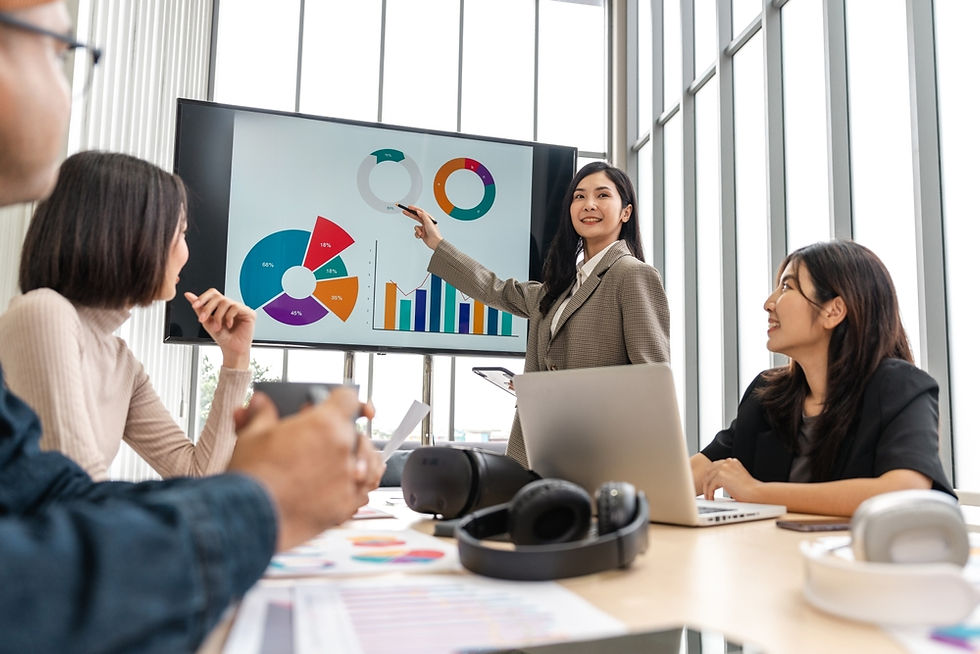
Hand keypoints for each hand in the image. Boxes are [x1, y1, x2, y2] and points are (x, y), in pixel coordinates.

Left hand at [185, 289, 254, 369]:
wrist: (231, 349)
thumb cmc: (222, 337)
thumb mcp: (206, 321)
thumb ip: (199, 308)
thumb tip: (188, 295)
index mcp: (222, 306)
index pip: (213, 293)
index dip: (203, 297)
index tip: (195, 305)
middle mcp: (232, 305)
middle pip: (218, 296)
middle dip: (208, 308)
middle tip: (204, 319)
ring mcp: (241, 308)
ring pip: (225, 302)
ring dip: (218, 316)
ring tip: (217, 327)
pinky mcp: (249, 313)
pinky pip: (235, 307)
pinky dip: (228, 317)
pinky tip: (229, 325)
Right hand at [228, 388, 375, 550]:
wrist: (250, 518)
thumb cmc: (252, 478)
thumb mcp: (253, 435)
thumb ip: (263, 414)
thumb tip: (260, 403)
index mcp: (325, 424)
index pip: (348, 399)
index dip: (343, 399)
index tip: (341, 403)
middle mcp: (343, 449)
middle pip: (357, 432)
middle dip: (343, 432)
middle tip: (324, 438)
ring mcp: (348, 479)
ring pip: (369, 460)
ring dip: (360, 456)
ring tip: (347, 458)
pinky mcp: (346, 505)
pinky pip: (365, 489)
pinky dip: (360, 484)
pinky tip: (350, 481)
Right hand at [402, 205, 442, 249]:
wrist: (435, 242)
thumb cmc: (434, 232)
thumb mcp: (428, 222)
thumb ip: (423, 216)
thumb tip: (418, 211)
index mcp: (428, 219)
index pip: (420, 212)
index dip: (414, 209)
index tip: (409, 207)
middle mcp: (426, 223)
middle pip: (416, 217)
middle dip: (410, 214)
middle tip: (404, 211)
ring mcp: (423, 228)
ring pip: (415, 227)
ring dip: (417, 230)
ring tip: (421, 234)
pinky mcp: (422, 234)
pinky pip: (416, 233)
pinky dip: (417, 234)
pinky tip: (421, 237)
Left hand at [700, 457, 762, 502]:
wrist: (756, 493)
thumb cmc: (750, 489)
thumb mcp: (738, 477)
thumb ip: (728, 475)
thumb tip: (715, 482)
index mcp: (731, 461)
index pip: (714, 466)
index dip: (710, 476)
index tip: (708, 485)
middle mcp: (727, 462)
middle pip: (709, 471)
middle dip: (706, 482)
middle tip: (706, 492)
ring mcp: (723, 468)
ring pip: (708, 479)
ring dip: (707, 490)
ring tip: (708, 497)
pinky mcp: (721, 476)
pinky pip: (710, 486)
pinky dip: (709, 494)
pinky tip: (711, 499)